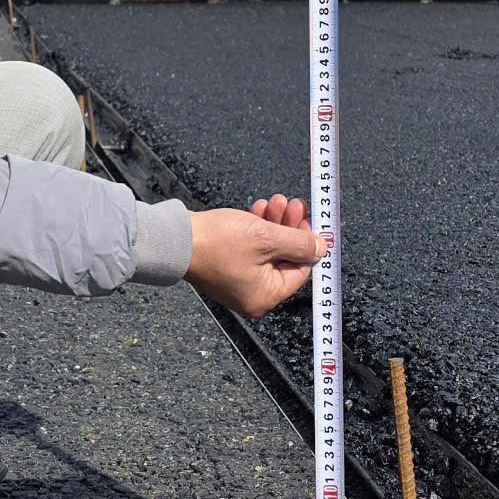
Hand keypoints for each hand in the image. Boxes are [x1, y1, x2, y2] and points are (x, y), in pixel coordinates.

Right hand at [187, 196, 324, 317]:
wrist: (176, 238)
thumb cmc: (217, 242)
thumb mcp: (266, 237)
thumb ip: (299, 243)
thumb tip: (322, 247)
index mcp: (265, 296)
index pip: (300, 270)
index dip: (307, 243)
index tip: (310, 220)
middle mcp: (252, 295)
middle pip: (284, 258)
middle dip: (289, 228)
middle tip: (294, 205)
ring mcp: (238, 282)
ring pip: (268, 250)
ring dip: (274, 224)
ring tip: (275, 201)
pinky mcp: (226, 268)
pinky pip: (251, 250)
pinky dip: (257, 230)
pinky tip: (258, 210)